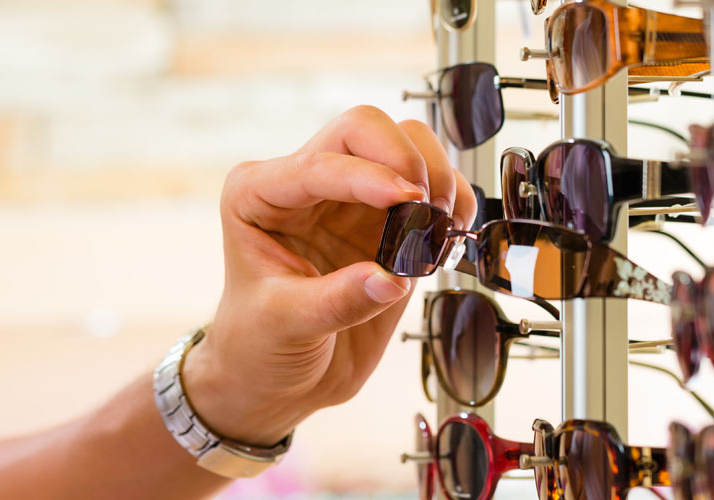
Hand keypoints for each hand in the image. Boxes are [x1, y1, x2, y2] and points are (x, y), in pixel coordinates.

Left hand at [183, 106, 476, 444]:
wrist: (278, 380)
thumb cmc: (260, 346)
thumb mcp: (285, 325)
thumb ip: (337, 301)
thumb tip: (392, 278)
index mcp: (259, 194)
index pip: (322, 163)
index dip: (370, 177)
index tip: (409, 199)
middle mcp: (304, 184)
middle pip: (364, 129)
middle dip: (404, 159)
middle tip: (426, 206)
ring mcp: (350, 199)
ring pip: (406, 144)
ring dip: (435, 177)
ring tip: (436, 228)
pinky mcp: (388, 221)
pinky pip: (434, 186)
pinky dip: (454, 202)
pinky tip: (446, 238)